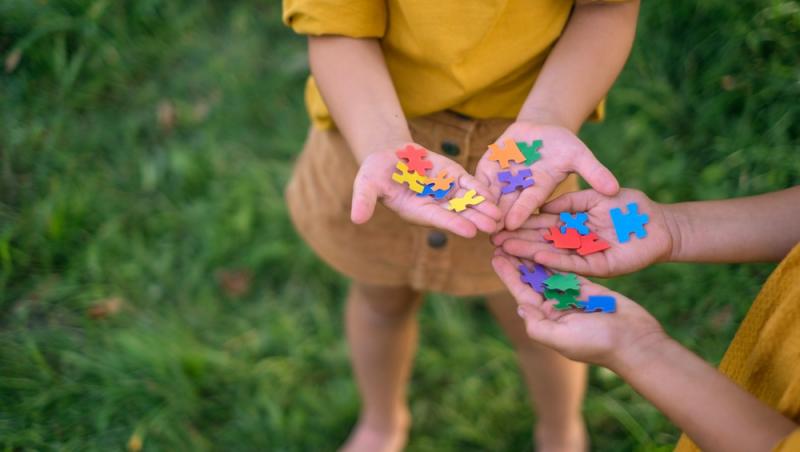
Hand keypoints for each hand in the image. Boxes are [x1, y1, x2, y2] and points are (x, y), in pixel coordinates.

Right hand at [351, 144, 501, 237]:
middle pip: (458, 214)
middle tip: (494, 227)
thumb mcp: (366, 184)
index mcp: (416, 211)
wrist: (387, 155)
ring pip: (468, 202)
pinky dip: (481, 190)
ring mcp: (445, 192)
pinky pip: (469, 185)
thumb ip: (363, 201)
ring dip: (484, 208)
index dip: (453, 224)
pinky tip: (496, 195)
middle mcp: (434, 205)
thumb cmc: (374, 172)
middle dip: (476, 220)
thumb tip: (356, 219)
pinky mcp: (453, 178)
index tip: (470, 231)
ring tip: (501, 215)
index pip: (437, 219)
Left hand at [475, 121, 618, 230]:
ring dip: (480, 206)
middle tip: (485, 231)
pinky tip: (462, 194)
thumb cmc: (563, 144)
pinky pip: (477, 179)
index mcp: (539, 190)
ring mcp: (502, 181)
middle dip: (495, 218)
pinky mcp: (487, 170)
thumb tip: (616, 189)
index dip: (520, 212)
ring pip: (488, 196)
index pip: (528, 204)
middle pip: (505, 206)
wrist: (540, 129)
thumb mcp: (579, 154)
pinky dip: (471, 187)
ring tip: (470, 216)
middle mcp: (519, 191)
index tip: (512, 223)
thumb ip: (594, 171)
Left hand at [491, 251, 665, 367]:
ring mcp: (572, 296)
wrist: (636, 342)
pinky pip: (568, 269)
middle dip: (518, 261)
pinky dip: (556, 257)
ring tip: (521, 236)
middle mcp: (556, 307)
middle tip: (503, 239)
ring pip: (548, 271)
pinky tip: (545, 241)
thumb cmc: (598, 344)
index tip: (494, 256)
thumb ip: (538, 325)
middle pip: (532, 280)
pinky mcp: (588, 287)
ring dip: (534, 255)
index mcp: (546, 320)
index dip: (508, 275)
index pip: (522, 294)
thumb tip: (520, 308)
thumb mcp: (562, 339)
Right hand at [493, 188, 676, 276]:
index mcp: (573, 225)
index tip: (501, 221)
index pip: (542, 225)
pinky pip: (573, 264)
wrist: (662, 224)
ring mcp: (585, 256)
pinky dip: (554, 260)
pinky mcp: (599, 267)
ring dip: (528, 252)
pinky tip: (535, 256)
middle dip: (517, 240)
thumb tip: (543, 206)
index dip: (522, 224)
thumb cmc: (632, 207)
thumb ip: (571, 201)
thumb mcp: (595, 197)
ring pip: (552, 254)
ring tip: (505, 250)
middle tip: (492, 240)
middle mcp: (575, 243)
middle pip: (541, 241)